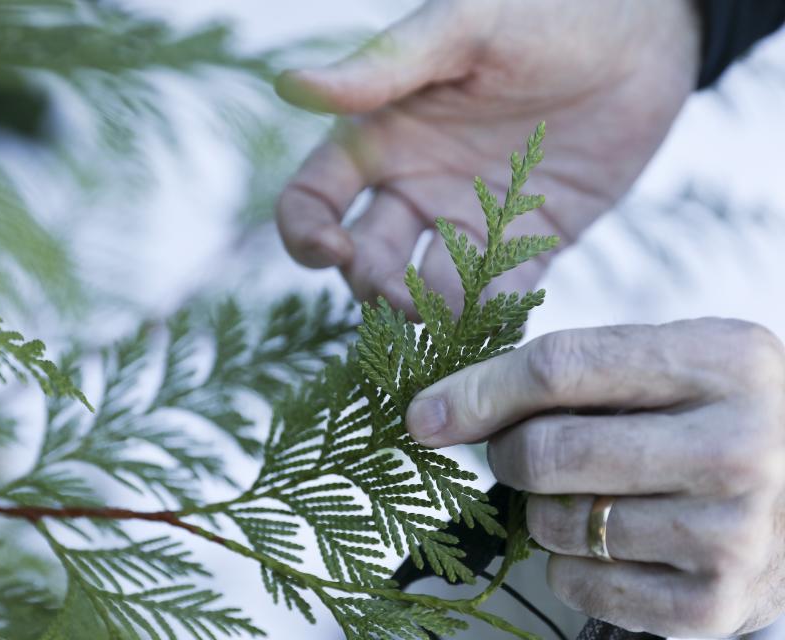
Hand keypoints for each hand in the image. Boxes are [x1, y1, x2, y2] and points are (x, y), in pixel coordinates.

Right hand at [276, 0, 699, 315]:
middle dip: (376, 290)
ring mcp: (472, 220)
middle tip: (409, 301)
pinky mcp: (531, 242)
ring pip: (427, 290)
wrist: (646, 26)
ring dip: (432, 315)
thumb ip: (382, 67)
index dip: (305, 233)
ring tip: (459, 318)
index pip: (314, 199)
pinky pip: (499, 296)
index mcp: (384, 137)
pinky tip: (498, 327)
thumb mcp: (461, 28)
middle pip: (368, 262)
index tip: (333, 252)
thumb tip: (290, 86)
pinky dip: (491, 320)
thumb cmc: (545, 8)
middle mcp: (418, 186)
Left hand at [405, 319, 784, 635]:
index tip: (425, 414)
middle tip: (522, 454)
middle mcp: (735, 446)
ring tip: (593, 494)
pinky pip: (579, 585)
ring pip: (554, 523)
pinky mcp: (715, 603)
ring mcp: (731, 531)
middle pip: (545, 452)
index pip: (560, 369)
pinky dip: (570, 566)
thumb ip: (576, 371)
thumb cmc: (718, 418)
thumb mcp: (674, 362)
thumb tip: (441, 409)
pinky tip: (615, 541)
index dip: (476, 392)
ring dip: (543, 511)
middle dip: (507, 455)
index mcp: (721, 361)